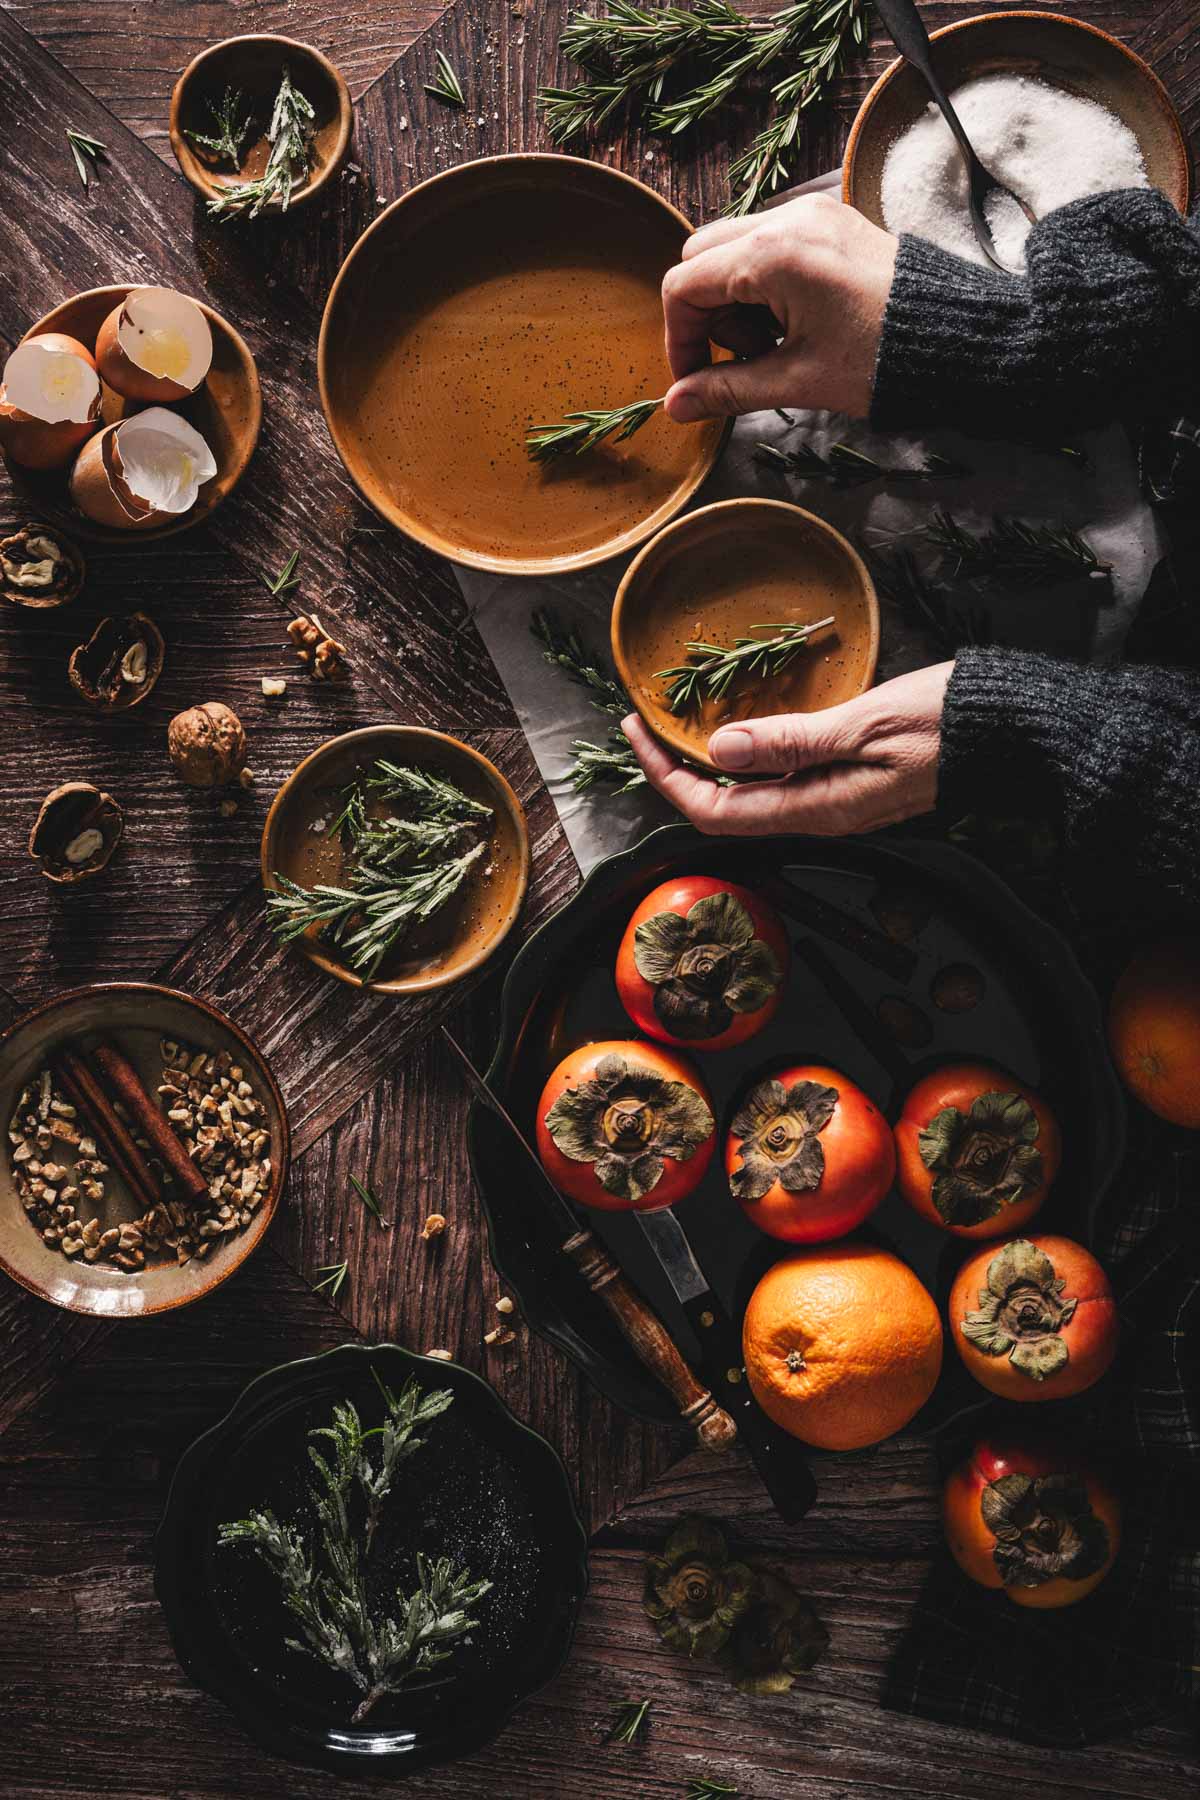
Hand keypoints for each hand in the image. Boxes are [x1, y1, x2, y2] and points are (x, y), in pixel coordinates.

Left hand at [622, 663, 952, 836]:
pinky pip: (779, 779)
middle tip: (645, 722)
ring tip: (676, 724)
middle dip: (675, 771)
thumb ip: (790, 740)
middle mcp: (820, 815)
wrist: (1010, 730)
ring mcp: (834, 801)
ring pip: (749, 795)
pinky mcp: (846, 781)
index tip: (636, 732)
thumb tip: (720, 751)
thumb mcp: (864, 723)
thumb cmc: (948, 723)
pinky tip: (736, 727)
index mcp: (819, 809)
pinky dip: (745, 756)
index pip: (716, 811)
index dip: (666, 778)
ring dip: (707, 764)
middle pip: (724, 808)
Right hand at [661, 193, 897, 422]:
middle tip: (742, 358)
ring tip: (775, 342)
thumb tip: (676, 406)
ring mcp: (811, 215)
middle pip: (701, 257)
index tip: (696, 378)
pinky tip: (793, 321)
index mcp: (772, 255)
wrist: (957, 336)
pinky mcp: (830, 222)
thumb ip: (728, 389)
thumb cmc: (883, 358)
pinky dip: (763, 283)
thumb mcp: (796, 380)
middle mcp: (786, 219)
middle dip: (706, 313)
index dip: (681, 339)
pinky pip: (770, 243)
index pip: (685, 285)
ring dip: (734, 299)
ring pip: (732, 247)